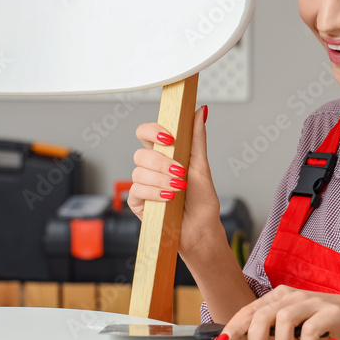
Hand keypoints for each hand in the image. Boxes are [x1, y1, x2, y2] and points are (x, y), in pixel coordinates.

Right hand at [128, 106, 222, 257]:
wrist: (201, 229)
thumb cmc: (202, 201)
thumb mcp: (202, 166)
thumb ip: (197, 138)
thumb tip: (201, 111)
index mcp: (163, 155)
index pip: (146, 133)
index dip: (152, 131)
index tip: (169, 138)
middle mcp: (150, 168)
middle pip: (141, 153)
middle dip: (162, 163)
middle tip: (180, 172)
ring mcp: (142, 185)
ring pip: (138, 173)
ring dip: (162, 180)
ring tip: (179, 189)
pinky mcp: (137, 203)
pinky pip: (136, 191)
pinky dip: (155, 193)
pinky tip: (169, 199)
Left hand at [216, 285, 339, 339]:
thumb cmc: (319, 324)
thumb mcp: (290, 325)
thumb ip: (266, 330)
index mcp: (280, 296)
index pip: (249, 310)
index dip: (233, 327)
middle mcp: (293, 295)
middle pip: (262, 315)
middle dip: (255, 339)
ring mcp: (313, 302)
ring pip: (283, 320)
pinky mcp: (331, 313)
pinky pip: (309, 331)